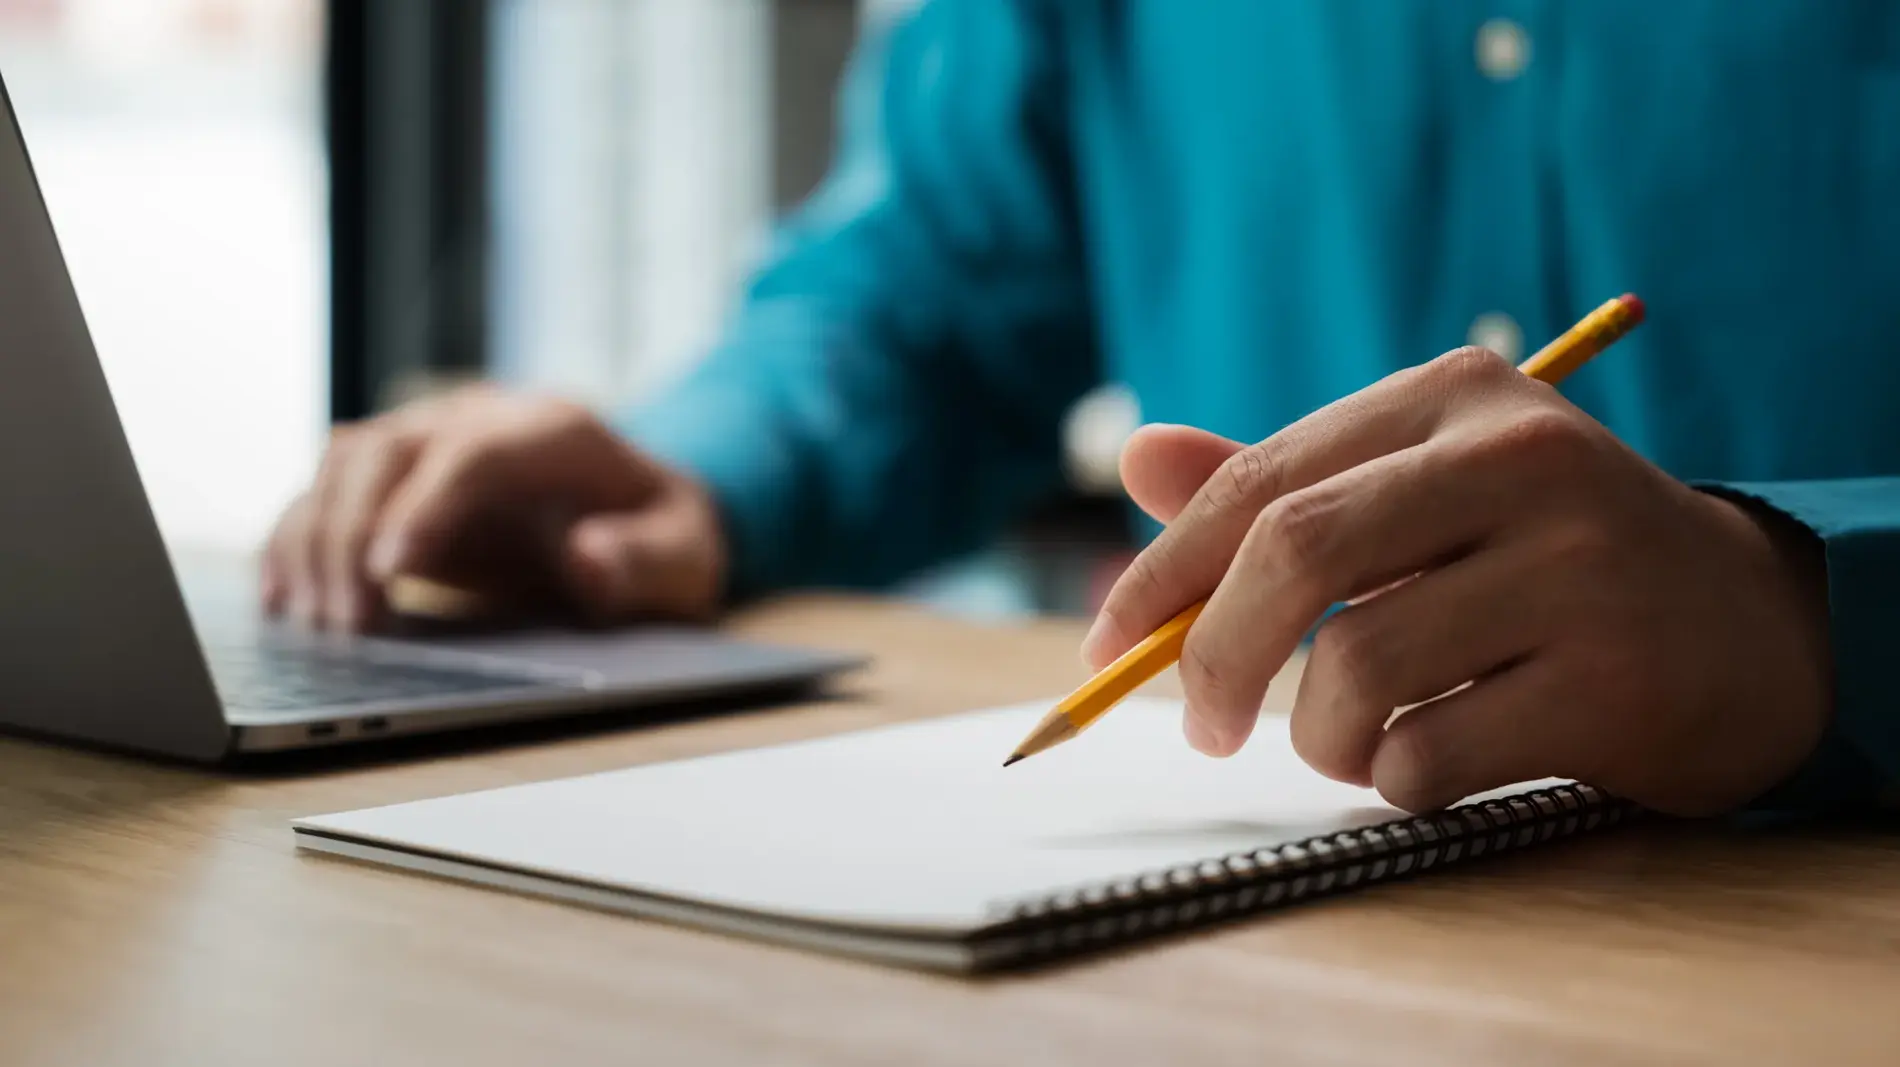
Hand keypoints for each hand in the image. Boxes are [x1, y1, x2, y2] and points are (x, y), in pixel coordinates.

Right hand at [261, 386, 725, 629]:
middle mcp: (480, 420)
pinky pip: (326, 491)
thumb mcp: (686, 557)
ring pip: (341, 464)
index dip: (424, 507)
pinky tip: (283, 599)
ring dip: (314, 540)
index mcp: (554, 431)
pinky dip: (296, 538)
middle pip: (385, 449)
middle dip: (351, 534)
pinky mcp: (398, 480)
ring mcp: (431, 442)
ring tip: (318, 626)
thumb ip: (646, 559)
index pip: (472, 454)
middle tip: (348, 627)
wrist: (645, 514)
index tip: (391, 572)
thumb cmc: (665, 539)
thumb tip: (589, 557)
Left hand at [1090, 347, 1832, 816]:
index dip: (1164, 573)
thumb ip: (1281, 484)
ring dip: (1320, 736)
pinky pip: (1427, 755)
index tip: (1108, 646)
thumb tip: (1132, 458)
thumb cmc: (1541, 556)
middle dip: (1212, 657)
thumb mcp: (1421, 493)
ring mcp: (1578, 568)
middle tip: (1200, 726)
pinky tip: (1436, 758)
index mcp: (1456, 397)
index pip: (1262, 479)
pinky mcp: (1612, 682)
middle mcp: (1521, 460)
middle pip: (1296, 553)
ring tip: (1354, 739)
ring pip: (1356, 669)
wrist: (1743, 627)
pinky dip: (1395, 779)